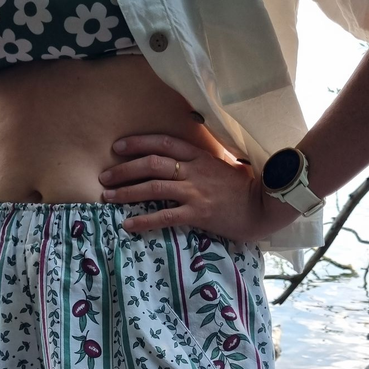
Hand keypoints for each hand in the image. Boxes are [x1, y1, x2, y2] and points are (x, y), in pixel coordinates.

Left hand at [98, 134, 297, 239]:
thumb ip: (200, 162)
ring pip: (153, 188)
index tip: (117, 147)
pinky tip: (128, 224)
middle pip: (151, 164)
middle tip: (105, 176)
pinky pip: (164, 216)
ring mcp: (195, 192)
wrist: (264, 206)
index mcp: (199, 156)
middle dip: (124, 169)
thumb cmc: (245, 188)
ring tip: (108, 197)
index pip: (162, 143)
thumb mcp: (222, 165)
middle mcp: (193, 170)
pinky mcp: (198, 213)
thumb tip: (179, 161)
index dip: (137, 143)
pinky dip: (143, 220)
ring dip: (126, 192)